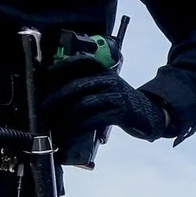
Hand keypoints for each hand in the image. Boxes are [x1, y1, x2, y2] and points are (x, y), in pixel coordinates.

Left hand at [41, 73, 174, 144]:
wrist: (153, 115)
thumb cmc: (123, 104)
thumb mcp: (109, 89)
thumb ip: (90, 87)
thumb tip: (58, 95)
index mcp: (106, 72)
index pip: (82, 62)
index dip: (62, 67)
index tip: (46, 75)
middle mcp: (111, 80)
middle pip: (78, 85)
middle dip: (56, 97)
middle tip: (42, 108)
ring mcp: (118, 95)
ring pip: (85, 103)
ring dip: (66, 117)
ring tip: (55, 127)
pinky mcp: (122, 112)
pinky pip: (94, 119)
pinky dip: (79, 127)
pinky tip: (70, 134)